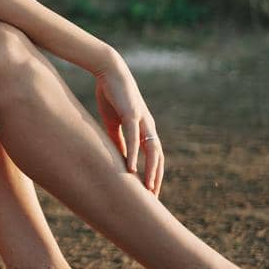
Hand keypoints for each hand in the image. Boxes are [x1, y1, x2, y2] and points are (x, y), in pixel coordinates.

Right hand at [92, 55, 164, 196]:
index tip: (149, 191)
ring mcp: (142, 120)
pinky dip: (134, 154)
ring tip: (147, 188)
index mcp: (145, 128)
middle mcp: (148, 126)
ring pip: (152, 150)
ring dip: (151, 171)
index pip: (154, 155)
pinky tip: (130, 167)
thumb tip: (119, 157)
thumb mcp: (114, 122)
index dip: (153, 173)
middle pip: (159, 156)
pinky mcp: (132, 114)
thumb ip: (118, 139)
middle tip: (153, 198)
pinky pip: (134, 138)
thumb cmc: (112, 95)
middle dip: (157, 177)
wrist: (109, 71)